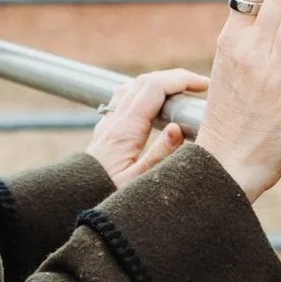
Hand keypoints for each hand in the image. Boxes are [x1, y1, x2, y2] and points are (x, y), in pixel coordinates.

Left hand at [89, 67, 205, 187]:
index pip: (155, 88)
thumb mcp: (138, 182)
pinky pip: (124, 99)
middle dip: (175, 78)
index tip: (204, 85)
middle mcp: (115, 120)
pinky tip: (154, 106)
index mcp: (125, 130)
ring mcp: (108, 123)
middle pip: (145, 81)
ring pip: (133, 87)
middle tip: (199, 87)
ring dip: (159, 84)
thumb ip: (160, 155)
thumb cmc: (107, 196)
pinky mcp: (105, 131)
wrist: (76, 202)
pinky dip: (144, 94)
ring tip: (181, 95)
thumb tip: (177, 128)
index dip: (181, 80)